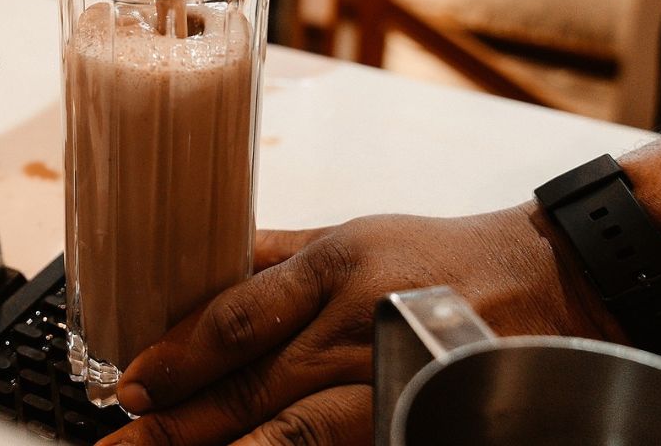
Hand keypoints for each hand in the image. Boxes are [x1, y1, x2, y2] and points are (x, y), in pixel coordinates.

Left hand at [97, 205, 621, 444]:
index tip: (128, 382)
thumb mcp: (348, 234)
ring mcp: (388, 381)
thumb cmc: (431, 254)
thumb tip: (202, 262)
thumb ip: (274, 255)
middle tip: (121, 440)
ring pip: (295, 433)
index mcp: (331, 268)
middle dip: (179, 422)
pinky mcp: (414, 417)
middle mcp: (354, 325)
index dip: (179, 353)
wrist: (538, 284)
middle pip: (254, 385)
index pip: (239, 317)